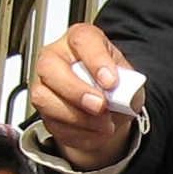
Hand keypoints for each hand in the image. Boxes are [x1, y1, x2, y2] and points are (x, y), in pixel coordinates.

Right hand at [28, 23, 137, 169]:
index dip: (96, 61)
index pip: (82, 40)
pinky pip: (53, 124)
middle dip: (76, 90)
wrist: (110, 108)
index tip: (111, 82)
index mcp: (80, 40)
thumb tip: (120, 95)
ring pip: (44, 99)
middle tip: (100, 106)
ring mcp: (44, 84)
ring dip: (77, 117)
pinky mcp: (43, 111)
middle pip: (50, 67)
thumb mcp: (129, 80)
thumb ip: (127, 85)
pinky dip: (79, 134)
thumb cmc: (115, 85)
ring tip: (104, 124)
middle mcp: (56, 57)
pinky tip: (97, 133)